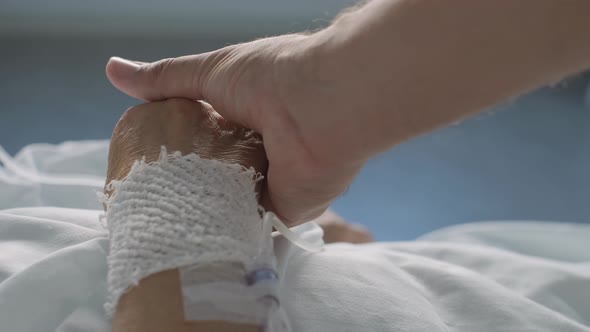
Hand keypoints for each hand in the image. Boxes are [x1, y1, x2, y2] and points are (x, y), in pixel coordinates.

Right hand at [105, 34, 364, 224]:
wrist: (320, 108)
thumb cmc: (268, 78)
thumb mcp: (209, 72)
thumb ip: (165, 79)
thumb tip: (112, 69)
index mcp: (246, 116)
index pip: (206, 138)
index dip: (178, 149)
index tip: (146, 164)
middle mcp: (260, 149)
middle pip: (216, 173)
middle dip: (189, 184)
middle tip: (149, 200)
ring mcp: (273, 181)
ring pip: (229, 202)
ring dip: (205, 209)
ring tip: (164, 224)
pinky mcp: (284, 209)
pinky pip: (249, 225)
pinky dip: (227, 229)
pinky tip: (197, 239)